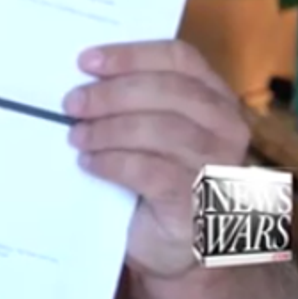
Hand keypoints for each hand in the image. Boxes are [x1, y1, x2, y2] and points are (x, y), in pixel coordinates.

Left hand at [62, 39, 250, 278]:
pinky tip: (89, 163)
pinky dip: (112, 163)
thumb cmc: (156, 177)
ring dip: (107, 130)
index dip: (131, 55)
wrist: (172, 243)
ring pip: (160, 130)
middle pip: (168, 90)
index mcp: (214, 98)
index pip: (179, 58)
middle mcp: (225, 128)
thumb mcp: (149, 131)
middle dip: (112, 93)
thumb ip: (133, 102)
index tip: (86, 61)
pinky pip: (150, 171)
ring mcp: (216, 165)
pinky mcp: (197, 201)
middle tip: (72, 103)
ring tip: (76, 136)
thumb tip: (82, 79)